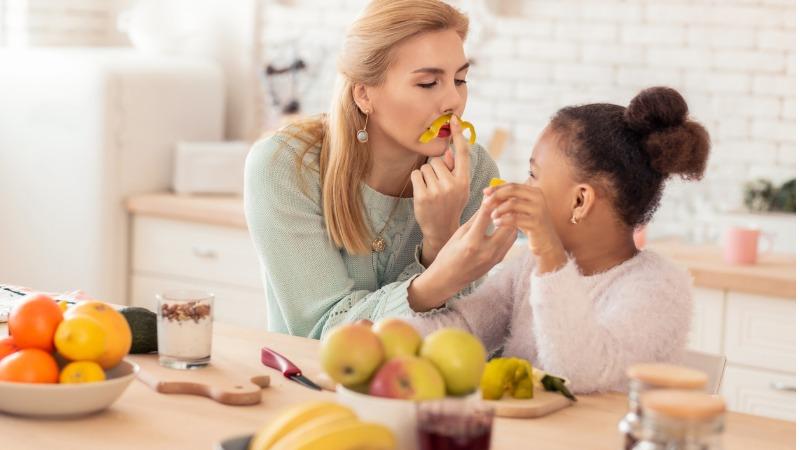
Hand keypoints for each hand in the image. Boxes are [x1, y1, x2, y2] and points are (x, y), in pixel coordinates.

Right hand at [407, 200, 517, 310]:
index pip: (486, 215)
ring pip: (512, 232)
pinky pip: (509, 242)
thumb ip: (475, 218)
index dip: (491, 200)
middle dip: (507, 208)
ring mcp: (494, 258)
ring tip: (506, 209)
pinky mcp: (498, 261)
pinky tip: (505, 222)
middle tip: (505, 199)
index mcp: (472, 243)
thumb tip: (487, 200)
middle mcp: (486, 251)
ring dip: (510, 219)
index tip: (494, 190)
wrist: (448, 279)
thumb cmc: (449, 255)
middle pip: (506, 223)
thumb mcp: (459, 234)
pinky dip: (508, 230)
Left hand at [411, 115, 471, 264]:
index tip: (455, 117)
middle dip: (435, 169)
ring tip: (431, 190)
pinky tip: (423, 193)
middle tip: (438, 185)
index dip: (459, 134)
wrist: (441, 229)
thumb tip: (447, 151)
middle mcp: (453, 184)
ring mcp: (437, 191)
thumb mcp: (459, 188)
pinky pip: (416, 175)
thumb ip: (454, 169)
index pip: (463, 153)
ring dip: (426, 176)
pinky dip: (417, 181)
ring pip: (426, 167)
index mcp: (464, 181)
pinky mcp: (423, 195)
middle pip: (437, 160)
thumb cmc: (450, 204)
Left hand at [482, 183, 566, 273]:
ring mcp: (539, 209)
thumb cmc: (530, 224)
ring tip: (492, 216)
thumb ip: (508, 200)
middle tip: (485, 204)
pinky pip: (515, 218)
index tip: (485, 192)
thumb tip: (487, 192)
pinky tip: (497, 223)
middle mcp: (538, 197)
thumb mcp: (520, 210)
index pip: (512, 185)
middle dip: (496, 195)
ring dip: (499, 209)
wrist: (546, 242)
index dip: (497, 188)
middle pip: (512, 190)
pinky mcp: (536, 222)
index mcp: (534, 192)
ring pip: (513, 203)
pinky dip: (503, 220)